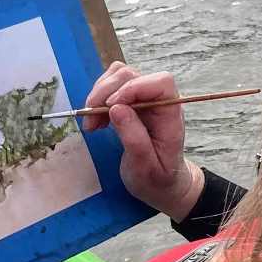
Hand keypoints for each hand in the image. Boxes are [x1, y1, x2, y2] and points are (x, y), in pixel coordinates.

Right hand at [81, 61, 204, 220]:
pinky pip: (112, 87)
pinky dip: (98, 99)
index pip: (159, 83)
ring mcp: (144, 99)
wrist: (161, 185)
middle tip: (90, 120)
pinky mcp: (130, 102)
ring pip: (119, 77)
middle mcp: (158, 101)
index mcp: (170, 115)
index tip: (110, 107)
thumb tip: (116, 108)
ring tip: (91, 122)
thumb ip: (134, 139)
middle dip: (106, 92)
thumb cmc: (157, 179)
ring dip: (99, 95)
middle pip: (132, 75)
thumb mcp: (145, 168)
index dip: (133, 88)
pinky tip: (95, 120)